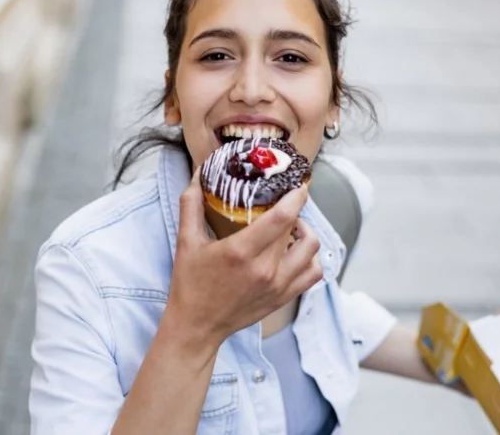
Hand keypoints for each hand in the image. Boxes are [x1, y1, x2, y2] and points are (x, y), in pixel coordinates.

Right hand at [163, 168, 322, 351]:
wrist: (197, 325)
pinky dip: (310, 259)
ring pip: (311, 250)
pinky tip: (295, 251)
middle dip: (294, 210)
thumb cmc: (190, 283)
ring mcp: (277, 286)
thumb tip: (197, 174)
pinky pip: (313, 273)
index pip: (281, 218)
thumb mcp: (186, 241)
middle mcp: (264, 269)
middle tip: (283, 202)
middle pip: (296, 229)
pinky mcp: (283, 297)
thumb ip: (191, 204)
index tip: (297, 185)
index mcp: (240, 252)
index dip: (295, 197)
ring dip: (305, 233)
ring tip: (292, 226)